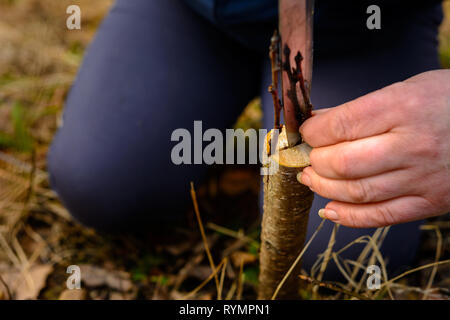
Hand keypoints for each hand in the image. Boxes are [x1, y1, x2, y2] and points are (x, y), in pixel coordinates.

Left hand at [298, 70, 449, 227]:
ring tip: (310, 178)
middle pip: (343, 163)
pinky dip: (348, 217)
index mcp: (404, 107)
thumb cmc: (446, 100)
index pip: (341, 125)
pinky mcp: (431, 202)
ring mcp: (423, 178)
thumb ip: (359, 108)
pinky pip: (381, 216)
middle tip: (307, 157)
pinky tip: (328, 209)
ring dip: (323, 188)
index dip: (313, 132)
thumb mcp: (406, 89)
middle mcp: (413, 145)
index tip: (307, 132)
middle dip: (314, 162)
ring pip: (356, 192)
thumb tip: (316, 122)